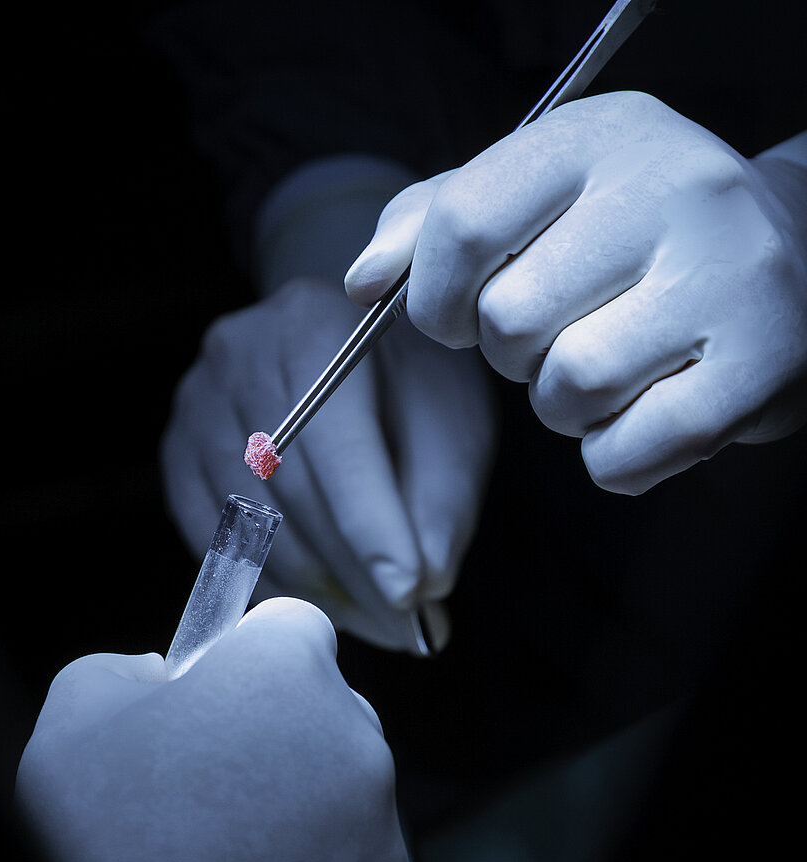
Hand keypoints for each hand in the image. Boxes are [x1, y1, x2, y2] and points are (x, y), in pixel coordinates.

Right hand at [15, 597, 406, 861]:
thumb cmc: (112, 843)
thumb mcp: (78, 715)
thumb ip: (124, 669)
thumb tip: (162, 681)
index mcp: (288, 672)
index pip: (290, 625)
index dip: (245, 652)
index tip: (209, 694)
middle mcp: (356, 739)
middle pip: (321, 710)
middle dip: (272, 731)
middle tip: (204, 786)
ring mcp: (382, 830)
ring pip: (338, 794)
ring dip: (294, 810)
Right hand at [160, 277, 496, 652]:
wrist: (343, 349)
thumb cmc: (409, 384)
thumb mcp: (451, 421)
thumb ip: (443, 496)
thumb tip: (422, 584)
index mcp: (312, 324)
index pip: (337, 440)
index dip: (373, 524)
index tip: (410, 593)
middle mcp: (238, 354)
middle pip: (290, 488)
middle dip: (352, 569)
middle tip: (403, 625)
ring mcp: (196, 405)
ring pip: (249, 523)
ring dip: (313, 587)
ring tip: (371, 619)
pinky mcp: (177, 454)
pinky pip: (214, 541)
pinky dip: (268, 584)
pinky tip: (317, 603)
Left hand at [346, 92, 806, 493]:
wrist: (795, 253)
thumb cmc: (633, 232)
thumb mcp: (539, 193)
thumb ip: (437, 222)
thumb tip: (363, 281)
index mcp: (599, 138)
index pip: (462, 222)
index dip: (433, 294)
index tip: (452, 314)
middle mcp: (672, 192)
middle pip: (509, 319)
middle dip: (510, 352)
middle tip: (556, 335)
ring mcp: (727, 278)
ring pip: (568, 387)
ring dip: (562, 405)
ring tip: (608, 366)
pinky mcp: (760, 368)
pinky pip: (624, 454)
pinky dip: (612, 457)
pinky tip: (646, 410)